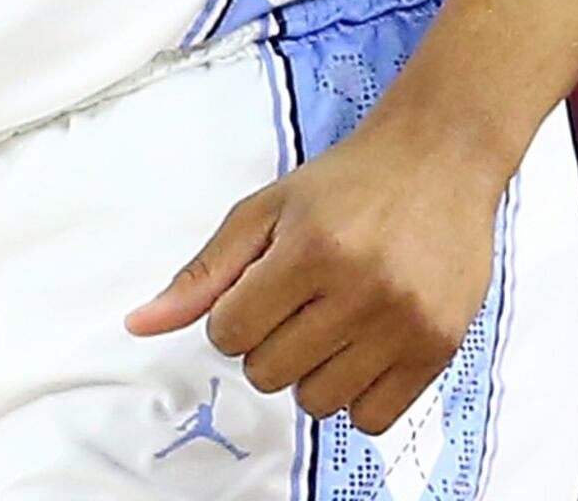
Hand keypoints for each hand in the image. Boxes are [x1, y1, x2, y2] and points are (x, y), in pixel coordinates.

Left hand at [125, 121, 505, 434]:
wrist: (438, 159)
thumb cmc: (346, 183)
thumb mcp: (263, 210)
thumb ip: (202, 273)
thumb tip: (139, 325)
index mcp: (310, 249)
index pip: (230, 333)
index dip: (234, 315)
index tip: (260, 289)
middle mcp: (361, 289)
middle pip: (269, 373)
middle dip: (269, 342)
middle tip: (299, 301)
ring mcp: (404, 323)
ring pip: (317, 402)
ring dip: (311, 372)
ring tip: (332, 323)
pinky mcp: (439, 348)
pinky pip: (371, 418)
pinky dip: (357, 396)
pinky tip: (362, 349)